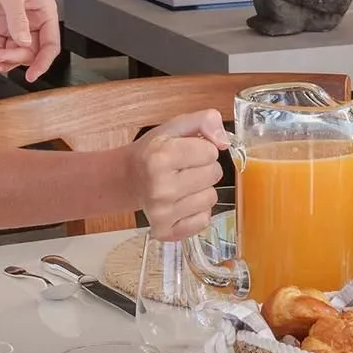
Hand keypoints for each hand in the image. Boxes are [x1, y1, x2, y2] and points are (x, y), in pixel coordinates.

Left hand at [0, 0, 59, 82]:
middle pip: (31, 51)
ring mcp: (14, 23)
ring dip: (6, 60)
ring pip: (15, 52)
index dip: (43, 62)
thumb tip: (23, 42)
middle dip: (17, 58)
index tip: (33, 75)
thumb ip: (18, 20)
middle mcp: (32, 20)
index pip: (50, 44)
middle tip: (2, 57)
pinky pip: (1, 46)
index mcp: (45, 11)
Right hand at [129, 110, 227, 240]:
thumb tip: (224, 141)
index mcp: (160, 157)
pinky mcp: (165, 231)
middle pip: (214, 175)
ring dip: (202, 190)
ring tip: (183, 185)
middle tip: (185, 168)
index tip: (188, 151)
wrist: (128, 178)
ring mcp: (162, 212)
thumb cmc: (154, 152)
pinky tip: (182, 203)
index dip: (203, 149)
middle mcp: (160, 187)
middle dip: (205, 168)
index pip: (211, 152)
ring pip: (211, 198)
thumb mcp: (175, 127)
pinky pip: (203, 221)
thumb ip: (204, 121)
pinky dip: (197, 212)